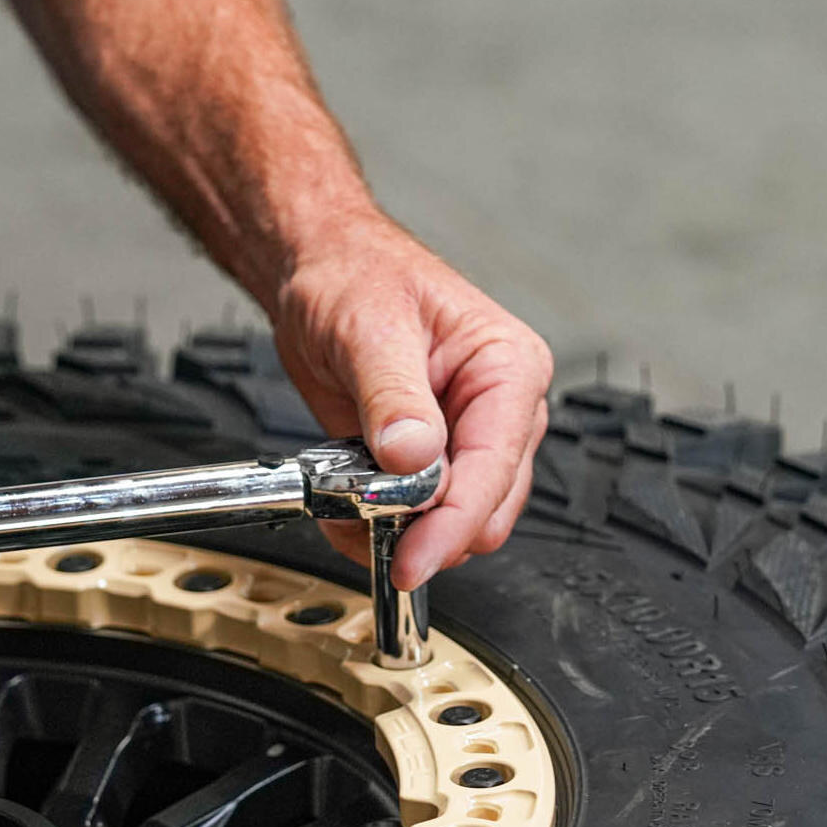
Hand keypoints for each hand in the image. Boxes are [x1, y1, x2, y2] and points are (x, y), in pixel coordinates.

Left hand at [271, 216, 552, 589]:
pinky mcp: (424, 461)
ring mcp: (462, 441)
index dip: (455, 521)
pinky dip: (379, 528)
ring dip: (402, 533)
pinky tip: (345, 515)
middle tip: (372, 538)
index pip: (497, 465)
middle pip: (487, 508)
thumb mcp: (370, 328)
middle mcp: (497, 411)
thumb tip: (413, 456)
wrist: (318, 270)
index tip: (413, 556)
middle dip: (431, 534)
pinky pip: (416, 517)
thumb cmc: (356, 275)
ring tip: (349, 515)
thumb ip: (393, 396)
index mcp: (507, 368)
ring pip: (455, 522)